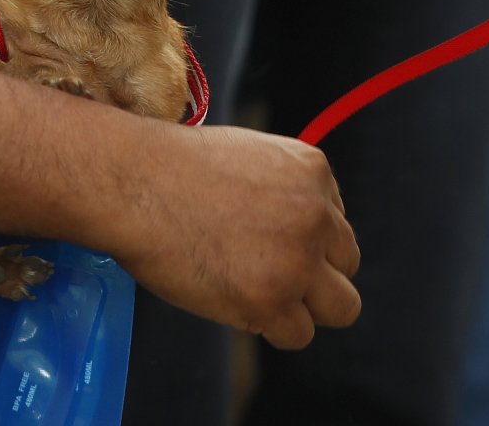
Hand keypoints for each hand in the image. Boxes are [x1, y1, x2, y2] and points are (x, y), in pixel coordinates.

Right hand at [113, 124, 360, 349]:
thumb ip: (286, 187)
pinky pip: (298, 334)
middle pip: (347, 263)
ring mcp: (297, 259)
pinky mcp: (271, 299)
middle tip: (272, 272)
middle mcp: (316, 214)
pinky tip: (240, 303)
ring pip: (341, 306)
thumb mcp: (253, 154)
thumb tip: (301, 224)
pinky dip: (273, 328)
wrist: (140, 183)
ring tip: (264, 294)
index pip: (337, 220)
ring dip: (307, 306)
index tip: (269, 238)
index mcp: (314, 171)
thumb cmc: (179, 167)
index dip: (306, 236)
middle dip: (317, 272)